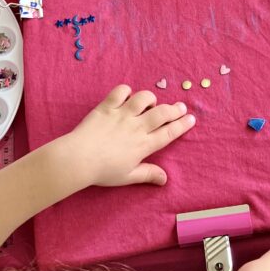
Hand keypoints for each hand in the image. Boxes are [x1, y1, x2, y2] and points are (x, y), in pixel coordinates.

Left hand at [64, 85, 194, 189]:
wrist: (78, 158)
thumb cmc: (103, 171)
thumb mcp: (128, 176)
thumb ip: (148, 174)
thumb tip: (165, 179)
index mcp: (144, 145)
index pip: (169, 132)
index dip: (182, 125)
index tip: (191, 119)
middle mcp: (137, 127)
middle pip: (162, 113)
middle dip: (174, 109)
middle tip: (180, 107)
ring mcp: (122, 114)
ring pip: (144, 98)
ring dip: (151, 98)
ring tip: (152, 102)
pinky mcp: (107, 107)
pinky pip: (120, 91)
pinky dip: (126, 90)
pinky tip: (127, 95)